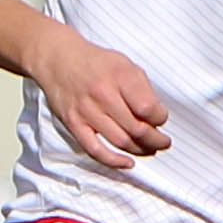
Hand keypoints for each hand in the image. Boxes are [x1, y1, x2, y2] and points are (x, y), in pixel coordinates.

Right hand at [34, 28, 169, 169]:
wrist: (59, 59)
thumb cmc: (96, 63)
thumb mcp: (125, 64)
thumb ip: (142, 89)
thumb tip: (156, 116)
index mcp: (120, 76)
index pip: (148, 108)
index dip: (160, 118)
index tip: (161, 119)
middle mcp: (103, 94)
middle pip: (137, 128)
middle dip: (156, 140)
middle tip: (163, 142)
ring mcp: (87, 111)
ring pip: (120, 141)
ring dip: (140, 150)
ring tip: (150, 150)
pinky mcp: (74, 124)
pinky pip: (95, 149)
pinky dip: (113, 161)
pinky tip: (127, 163)